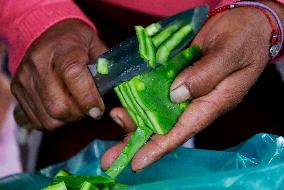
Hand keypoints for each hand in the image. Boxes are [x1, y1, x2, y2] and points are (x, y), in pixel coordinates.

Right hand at [11, 20, 107, 129]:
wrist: (45, 31)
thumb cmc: (75, 40)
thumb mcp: (95, 45)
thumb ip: (104, 67)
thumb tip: (109, 91)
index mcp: (63, 47)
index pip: (73, 76)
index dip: (88, 98)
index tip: (98, 109)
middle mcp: (39, 62)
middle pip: (58, 106)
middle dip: (79, 114)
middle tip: (89, 110)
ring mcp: (25, 78)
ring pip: (48, 118)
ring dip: (67, 119)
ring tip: (75, 108)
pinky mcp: (17, 90)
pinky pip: (35, 120)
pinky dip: (52, 120)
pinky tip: (61, 108)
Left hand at [101, 5, 276, 170]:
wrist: (244, 23)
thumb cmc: (244, 38)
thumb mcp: (230, 54)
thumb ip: (205, 75)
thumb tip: (176, 94)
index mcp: (212, 103)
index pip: (183, 130)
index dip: (159, 147)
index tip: (137, 162)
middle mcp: (195, 102)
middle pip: (164, 127)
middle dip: (137, 143)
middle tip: (112, 158)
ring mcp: (184, 89)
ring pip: (156, 111)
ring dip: (134, 119)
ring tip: (115, 118)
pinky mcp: (176, 76)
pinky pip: (155, 91)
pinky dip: (139, 97)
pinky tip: (125, 99)